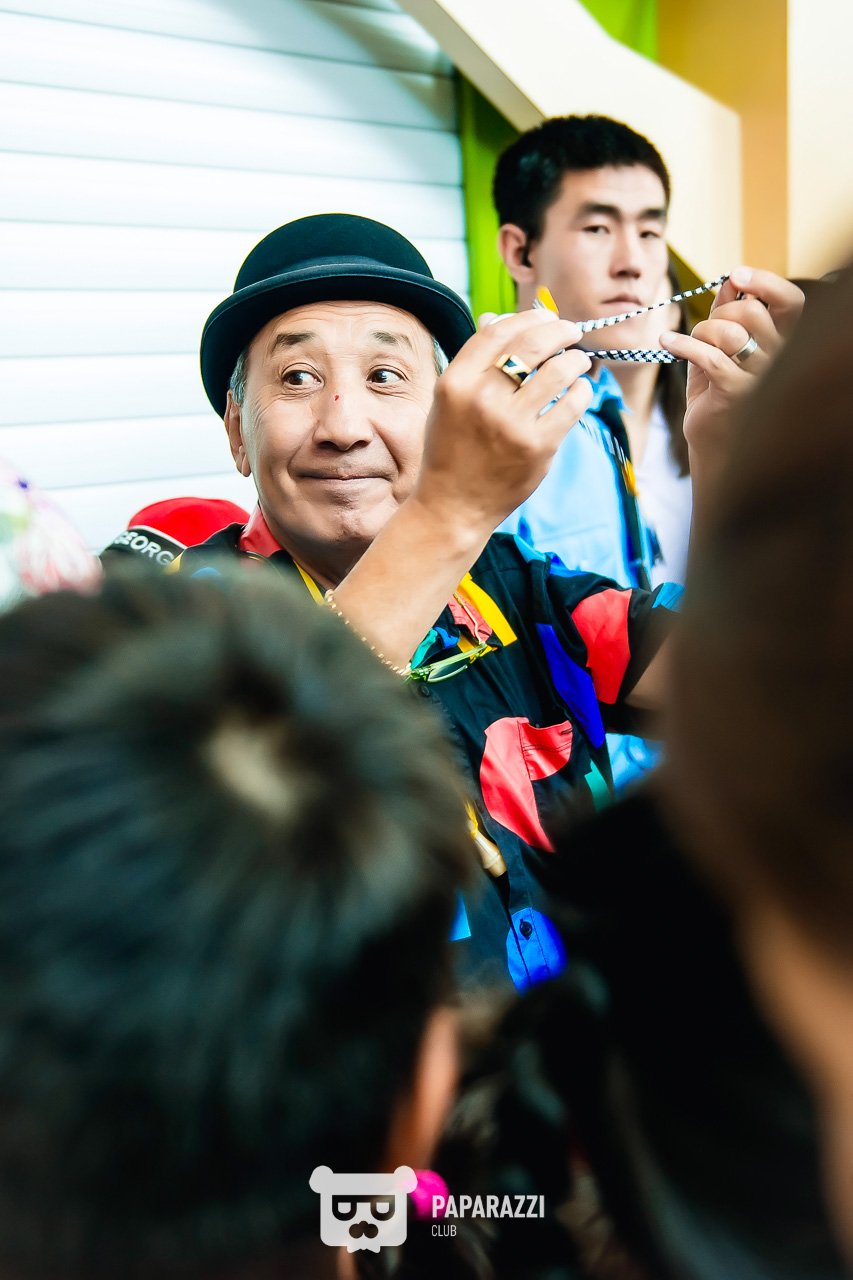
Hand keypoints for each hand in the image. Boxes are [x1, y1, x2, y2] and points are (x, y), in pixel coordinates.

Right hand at [414, 309, 592, 535]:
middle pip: (532, 343)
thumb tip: (499, 317)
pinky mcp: (537, 447)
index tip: (547, 318)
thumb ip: (474, 362)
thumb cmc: (452, 450)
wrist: (453, 505)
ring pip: (559, 370)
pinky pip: (572, 404)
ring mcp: (511, 424)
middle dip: (561, 330)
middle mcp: (481, 399)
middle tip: (572, 333)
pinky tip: (580, 390)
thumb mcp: (449, 401)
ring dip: (576, 360)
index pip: (498, 331)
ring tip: (579, 363)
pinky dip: (582, 390)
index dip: (528, 317)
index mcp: (455, 382)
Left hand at [660, 267, 804, 462]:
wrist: (713, 446)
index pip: (792, 302)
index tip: (737, 275)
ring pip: (730, 332)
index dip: (767, 283)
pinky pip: (709, 355)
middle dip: (719, 311)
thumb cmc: (718, 396)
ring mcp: (761, 378)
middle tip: (702, 327)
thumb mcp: (722, 350)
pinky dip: (682, 345)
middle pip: (752, 312)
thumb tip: (730, 281)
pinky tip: (666, 344)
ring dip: (700, 331)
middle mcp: (780, 360)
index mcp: (784, 345)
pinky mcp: (736, 393)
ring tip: (684, 342)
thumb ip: (727, 316)